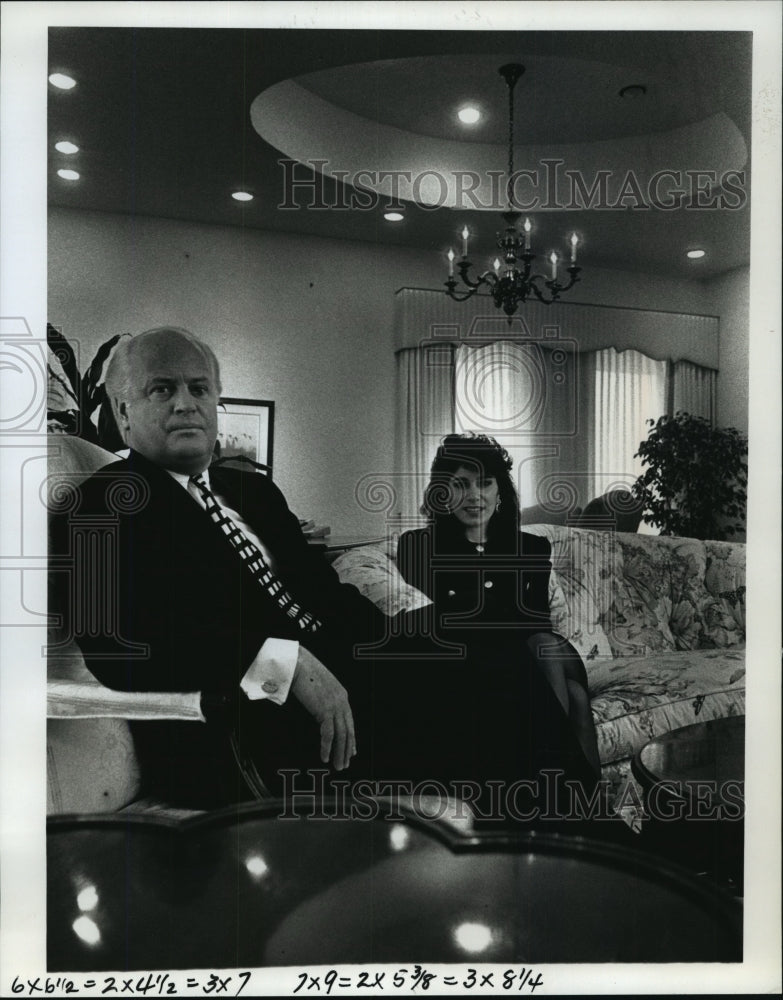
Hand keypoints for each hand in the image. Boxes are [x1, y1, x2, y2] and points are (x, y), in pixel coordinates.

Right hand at [290, 647, 355, 770]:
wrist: (297, 663)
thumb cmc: (304, 672)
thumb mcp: (318, 687)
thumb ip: (323, 700)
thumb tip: (320, 714)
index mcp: (342, 695)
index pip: (349, 721)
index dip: (351, 738)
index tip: (352, 751)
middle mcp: (342, 701)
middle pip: (348, 730)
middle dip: (347, 750)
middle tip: (345, 764)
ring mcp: (335, 705)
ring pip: (341, 735)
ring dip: (340, 753)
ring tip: (338, 766)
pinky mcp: (325, 710)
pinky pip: (329, 734)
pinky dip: (327, 748)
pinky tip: (325, 758)